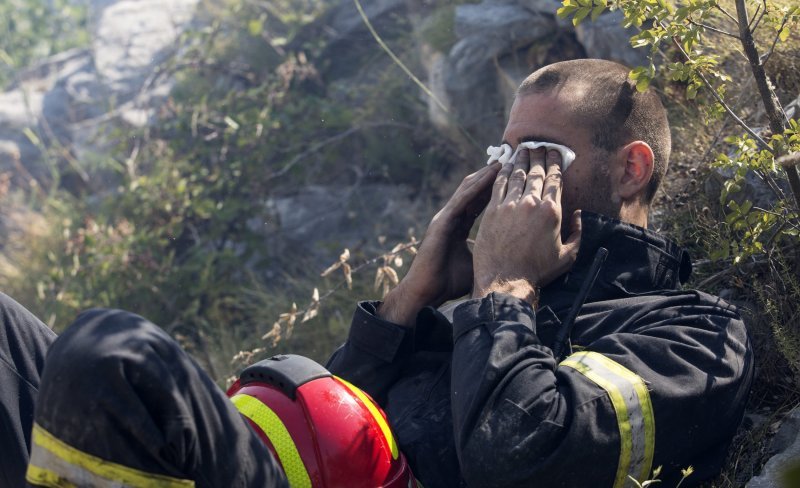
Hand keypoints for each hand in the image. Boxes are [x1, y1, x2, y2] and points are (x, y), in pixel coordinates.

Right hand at [378, 162, 501, 325]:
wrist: (427, 293)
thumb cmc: (448, 283)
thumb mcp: (475, 262)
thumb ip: (487, 251)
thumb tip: (510, 252)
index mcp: (459, 226)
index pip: (480, 202)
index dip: (495, 188)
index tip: (514, 176)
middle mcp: (451, 218)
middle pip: (474, 190)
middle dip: (492, 175)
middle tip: (512, 160)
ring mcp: (445, 218)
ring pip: (468, 189)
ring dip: (486, 174)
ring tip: (504, 161)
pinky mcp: (442, 222)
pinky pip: (462, 200)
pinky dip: (477, 186)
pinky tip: (491, 175)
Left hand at [472, 148, 580, 303]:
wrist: (505, 280)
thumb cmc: (538, 271)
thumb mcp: (568, 256)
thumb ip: (578, 233)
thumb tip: (580, 215)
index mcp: (551, 211)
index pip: (555, 179)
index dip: (555, 162)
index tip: (555, 152)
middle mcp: (531, 203)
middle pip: (536, 172)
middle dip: (539, 155)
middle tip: (540, 144)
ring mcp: (509, 205)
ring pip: (516, 174)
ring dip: (521, 159)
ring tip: (523, 149)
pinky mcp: (492, 210)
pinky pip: (498, 184)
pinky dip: (501, 172)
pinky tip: (504, 164)